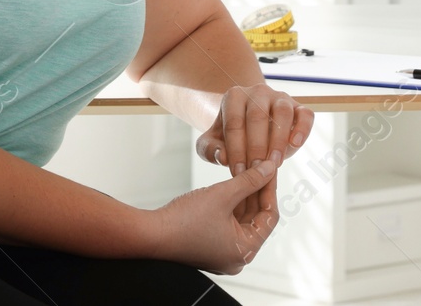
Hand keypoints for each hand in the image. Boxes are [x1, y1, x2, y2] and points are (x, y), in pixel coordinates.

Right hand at [149, 159, 279, 274]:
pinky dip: (232, 203)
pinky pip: (229, 222)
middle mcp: (237, 256)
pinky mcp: (211, 244)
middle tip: (260, 164)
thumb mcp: (222, 195)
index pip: (269, 217)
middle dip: (257, 190)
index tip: (271, 167)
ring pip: (243, 218)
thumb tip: (270, 167)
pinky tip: (233, 182)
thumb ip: (249, 180)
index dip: (270, 189)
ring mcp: (223, 251)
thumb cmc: (184, 219)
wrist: (149, 234)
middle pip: (256, 218)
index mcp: (244, 251)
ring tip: (247, 169)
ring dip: (244, 195)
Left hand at [195, 84, 313, 220]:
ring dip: (278, 140)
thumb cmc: (230, 138)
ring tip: (274, 164)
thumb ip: (210, 150)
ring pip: (282, 112)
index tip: (238, 172)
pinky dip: (303, 128)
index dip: (236, 149)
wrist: (251, 128)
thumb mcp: (212, 144)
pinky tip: (295, 145)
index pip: (234, 122)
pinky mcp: (298, 107)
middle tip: (256, 171)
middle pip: (257, 116)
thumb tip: (222, 157)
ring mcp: (280, 97)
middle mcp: (258, 92)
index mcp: (234, 97)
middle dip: (257, 147)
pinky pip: (305, 114)